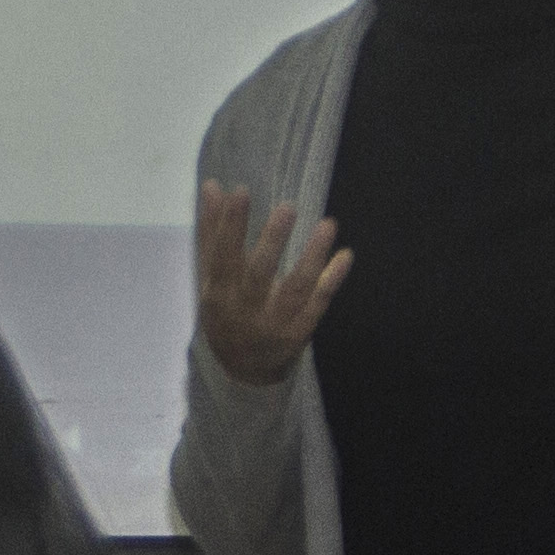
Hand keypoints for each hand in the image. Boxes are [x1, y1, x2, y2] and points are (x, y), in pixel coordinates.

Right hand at [195, 178, 348, 387]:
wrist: (243, 368)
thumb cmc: (225, 311)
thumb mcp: (210, 276)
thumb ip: (211, 232)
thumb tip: (212, 186)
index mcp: (218, 294)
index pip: (222, 256)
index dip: (230, 225)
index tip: (240, 191)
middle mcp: (245, 310)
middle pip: (259, 274)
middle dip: (272, 241)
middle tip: (287, 208)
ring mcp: (275, 323)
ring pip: (295, 289)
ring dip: (312, 257)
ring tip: (328, 225)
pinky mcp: (300, 332)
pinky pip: (318, 304)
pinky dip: (332, 280)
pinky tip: (344, 255)